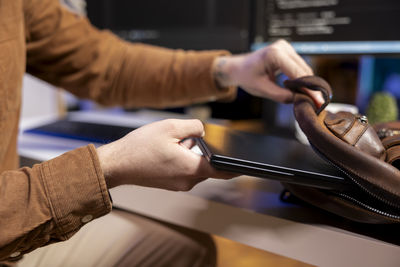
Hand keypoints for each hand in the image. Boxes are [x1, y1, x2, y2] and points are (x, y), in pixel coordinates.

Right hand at [97, 119, 233, 190]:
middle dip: (203, 150)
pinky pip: (184, 170)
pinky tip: (167, 149)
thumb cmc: (140, 147)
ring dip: (190, 153)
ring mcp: (178, 184)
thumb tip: (203, 132)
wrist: (117, 164)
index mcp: (192, 169)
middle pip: (207, 165)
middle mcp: (187, 181)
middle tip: (187, 137)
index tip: (245, 164)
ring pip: (194, 166)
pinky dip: (182, 158)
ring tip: (171, 142)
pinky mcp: (170, 183)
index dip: (236, 167)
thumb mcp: (170, 127)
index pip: (223, 171)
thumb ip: (195, 127)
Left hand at [212, 39, 323, 107]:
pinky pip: (299, 67)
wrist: (238, 68)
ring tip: (308, 98)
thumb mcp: (262, 90)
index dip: (309, 88)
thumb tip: (300, 100)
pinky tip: (300, 89)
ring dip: (306, 83)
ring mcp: (286, 48)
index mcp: (275, 54)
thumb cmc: (246, 77)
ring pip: (304, 68)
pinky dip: (301, 78)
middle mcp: (283, 47)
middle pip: (304, 70)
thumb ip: (282, 96)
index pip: (298, 73)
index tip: (318, 100)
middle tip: (316, 103)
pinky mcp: (287, 52)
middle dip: (310, 87)